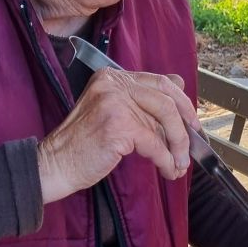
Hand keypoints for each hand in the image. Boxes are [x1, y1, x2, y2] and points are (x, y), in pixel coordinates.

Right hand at [37, 67, 200, 203]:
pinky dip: (166, 159)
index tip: (192, 121)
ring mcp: (115, 102)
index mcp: (112, 77)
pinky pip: (154, 143)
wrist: (55, 164)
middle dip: (186, 123)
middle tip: (193, 144)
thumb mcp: (111, 112)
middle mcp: (114, 84)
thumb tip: (180, 92)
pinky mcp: (118, 125)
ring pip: (164, 120)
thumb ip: (141, 103)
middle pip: (166, 98)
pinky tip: (168, 169)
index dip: (182, 102)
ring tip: (179, 163)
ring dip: (178, 146)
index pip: (159, 81)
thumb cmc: (82, 144)